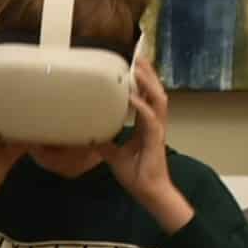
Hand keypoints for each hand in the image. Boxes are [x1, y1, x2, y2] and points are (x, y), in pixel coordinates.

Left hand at [94, 58, 190, 230]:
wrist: (149, 192)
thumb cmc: (137, 174)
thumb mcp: (114, 155)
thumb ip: (105, 143)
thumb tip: (90, 136)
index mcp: (146, 125)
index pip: (146, 96)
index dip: (142, 81)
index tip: (133, 65)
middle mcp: (154, 123)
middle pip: (154, 91)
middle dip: (147, 73)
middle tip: (138, 56)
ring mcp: (157, 130)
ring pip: (157, 99)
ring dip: (148, 83)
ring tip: (138, 68)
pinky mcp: (156, 139)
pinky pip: (149, 118)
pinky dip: (141, 106)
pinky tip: (132, 97)